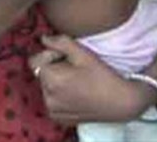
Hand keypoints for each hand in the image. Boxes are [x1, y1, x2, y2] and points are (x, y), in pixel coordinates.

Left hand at [29, 35, 151, 124]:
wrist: (120, 102)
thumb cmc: (103, 76)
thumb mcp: (83, 54)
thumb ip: (60, 42)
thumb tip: (43, 39)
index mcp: (51, 79)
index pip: (36, 60)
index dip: (51, 55)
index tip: (67, 57)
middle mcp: (48, 97)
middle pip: (41, 73)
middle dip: (54, 68)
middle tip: (75, 69)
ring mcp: (53, 110)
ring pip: (47, 87)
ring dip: (56, 81)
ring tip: (78, 81)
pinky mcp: (58, 118)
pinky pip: (52, 101)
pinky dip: (60, 96)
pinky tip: (77, 93)